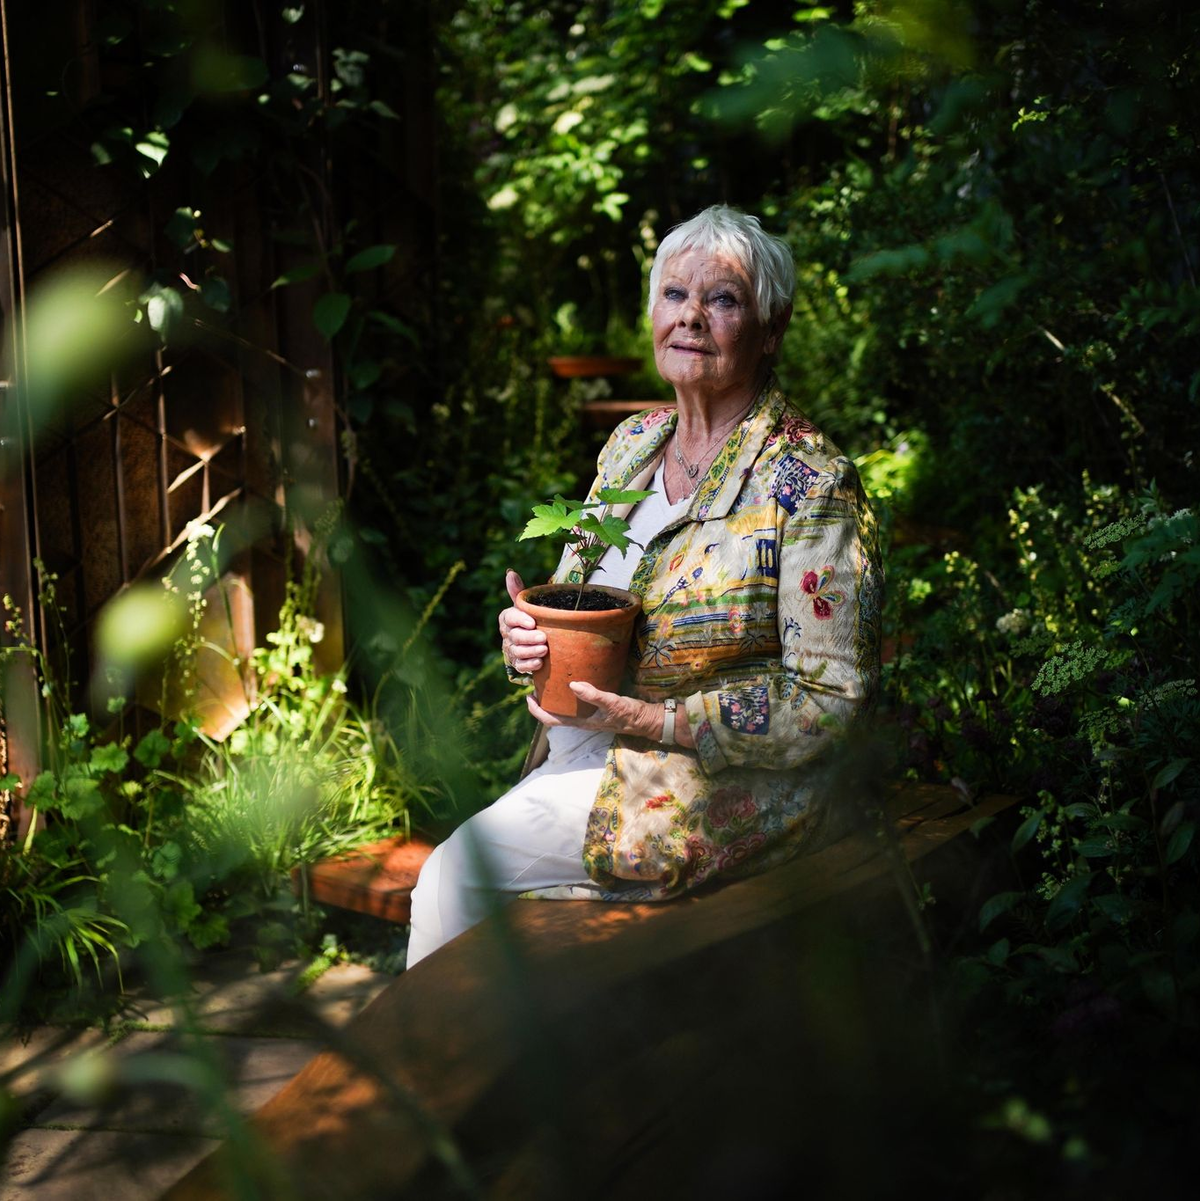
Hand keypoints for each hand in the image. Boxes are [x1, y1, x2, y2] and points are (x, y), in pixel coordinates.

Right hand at [499, 569, 546, 674]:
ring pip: (517, 652)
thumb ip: (518, 591)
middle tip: (543, 637)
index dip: (520, 620)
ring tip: (544, 650)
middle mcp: (507, 634)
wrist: (533, 637)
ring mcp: (511, 649)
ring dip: (530, 651)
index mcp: (507, 618)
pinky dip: (529, 665)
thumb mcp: (525, 605)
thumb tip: (510, 572)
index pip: (509, 617)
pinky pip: (521, 665)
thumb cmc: (530, 617)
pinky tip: (539, 663)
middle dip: (528, 638)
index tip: (532, 622)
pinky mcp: (518, 662)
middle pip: (514, 636)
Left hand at [527, 681, 663, 740]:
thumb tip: (572, 685)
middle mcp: (581, 720)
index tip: (528, 696)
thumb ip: (593, 695)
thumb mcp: (611, 703)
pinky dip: (568, 693)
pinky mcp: (595, 708)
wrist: (645, 719)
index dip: (536, 710)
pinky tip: (571, 680)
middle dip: (542, 701)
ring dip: (553, 697)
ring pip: (563, 708)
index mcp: (580, 722)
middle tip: (535, 684)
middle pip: (553, 714)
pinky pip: (575, 702)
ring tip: (548, 680)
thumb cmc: (628, 714)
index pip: (550, 720)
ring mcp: (587, 715)